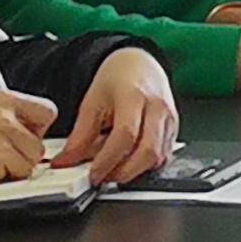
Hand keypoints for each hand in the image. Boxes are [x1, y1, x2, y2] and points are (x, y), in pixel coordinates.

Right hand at [0, 88, 57, 187]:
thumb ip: (5, 117)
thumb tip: (26, 132)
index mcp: (2, 99)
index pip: (46, 111)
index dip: (38, 129)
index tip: (29, 136)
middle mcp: (6, 118)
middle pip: (38, 145)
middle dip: (24, 155)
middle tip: (1, 156)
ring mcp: (3, 142)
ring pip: (29, 165)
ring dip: (13, 170)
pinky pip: (13, 179)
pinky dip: (0, 180)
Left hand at [54, 49, 179, 181]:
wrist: (138, 65)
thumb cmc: (117, 78)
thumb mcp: (92, 102)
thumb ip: (80, 135)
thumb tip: (66, 161)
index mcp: (134, 96)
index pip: (125, 135)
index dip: (108, 159)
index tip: (92, 174)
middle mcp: (157, 108)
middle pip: (147, 152)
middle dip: (123, 172)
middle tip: (102, 177)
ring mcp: (170, 119)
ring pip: (157, 159)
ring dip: (134, 171)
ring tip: (113, 169)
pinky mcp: (174, 130)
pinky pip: (164, 157)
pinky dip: (145, 166)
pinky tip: (129, 161)